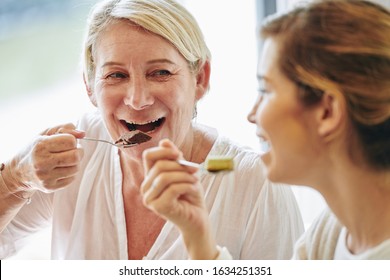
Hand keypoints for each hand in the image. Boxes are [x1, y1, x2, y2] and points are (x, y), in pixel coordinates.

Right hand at [5, 123, 84, 193]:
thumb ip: (65, 128)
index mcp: (40, 146)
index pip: (71, 141)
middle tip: (71, 151)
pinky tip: (61, 169)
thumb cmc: (35, 149)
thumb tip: (82, 134)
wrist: (18, 171)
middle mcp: (42, 162)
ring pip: (76, 168)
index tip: (66, 142)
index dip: (72, 140)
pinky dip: (70, 173)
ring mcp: (46, 177)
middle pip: (76, 156)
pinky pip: (72, 178)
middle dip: (78, 152)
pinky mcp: (50, 187)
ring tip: (65, 160)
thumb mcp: (45, 134)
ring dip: (75, 163)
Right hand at [141, 139, 217, 258]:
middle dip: (180, 166)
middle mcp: (146, 188)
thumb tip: (164, 142)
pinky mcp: (159, 207)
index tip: (179, 155)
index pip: (148, 156)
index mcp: (150, 177)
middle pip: (159, 166)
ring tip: (195, 181)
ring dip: (184, 176)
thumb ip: (175, 158)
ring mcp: (150, 199)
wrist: (198, 218)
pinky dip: (187, 186)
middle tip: (195, 171)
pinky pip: (172, 189)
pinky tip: (194, 189)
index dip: (163, 151)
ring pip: (165, 177)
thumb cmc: (191, 195)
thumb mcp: (184, 172)